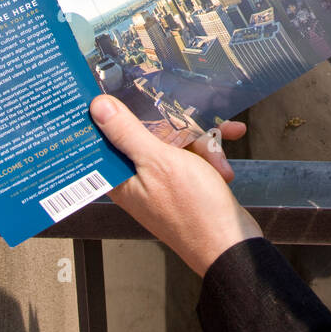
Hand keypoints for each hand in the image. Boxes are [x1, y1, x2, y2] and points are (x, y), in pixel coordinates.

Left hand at [89, 95, 262, 277]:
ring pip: (177, 141)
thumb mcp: (159, 163)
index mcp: (121, 176)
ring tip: (218, 159)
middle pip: (150, 132)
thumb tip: (98, 108)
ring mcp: (162, 180)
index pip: (109, 133)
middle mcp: (138, 178)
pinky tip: (225, 162)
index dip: (119, 109)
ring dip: (203, 145)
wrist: (231, 246)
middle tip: (200, 132)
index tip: (127, 85)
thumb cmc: (194, 212)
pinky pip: (192, 156)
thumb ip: (128, 133)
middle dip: (180, 128)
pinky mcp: (183, 182)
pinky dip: (211, 156)